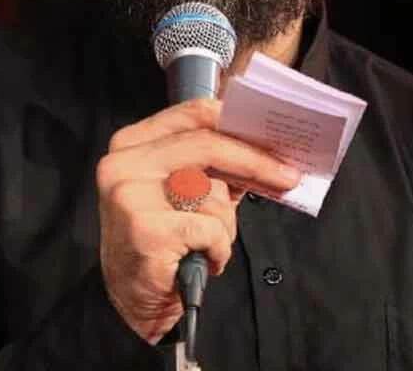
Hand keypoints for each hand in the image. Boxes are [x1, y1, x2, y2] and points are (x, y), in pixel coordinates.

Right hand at [96, 98, 301, 342]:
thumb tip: (264, 146)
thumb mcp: (183, 190)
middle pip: (207, 145)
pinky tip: (205, 258)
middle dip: (255, 162)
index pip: (192, 114)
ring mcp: (132, 195)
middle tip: (288, 176)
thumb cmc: (163, 239)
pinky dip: (218, 248)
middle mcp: (125, 163)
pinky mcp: (146, 229)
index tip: (271, 135)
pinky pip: (210, 228)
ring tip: (209, 242)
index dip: (237, 122)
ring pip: (212, 193)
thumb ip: (211, 164)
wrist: (135, 297)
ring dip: (225, 225)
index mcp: (132, 143)